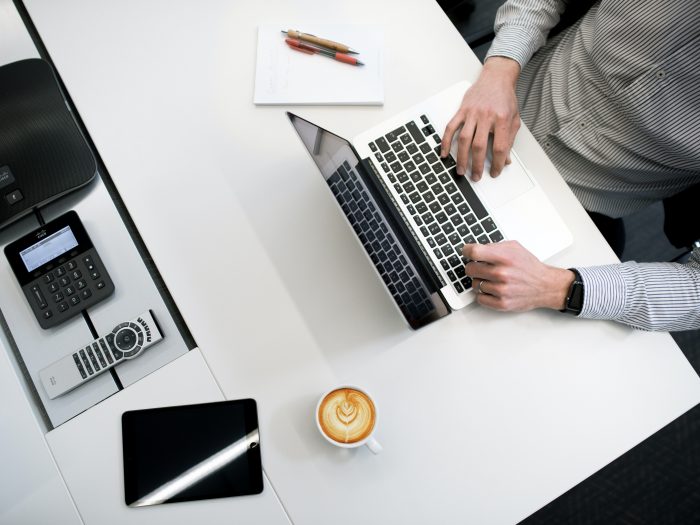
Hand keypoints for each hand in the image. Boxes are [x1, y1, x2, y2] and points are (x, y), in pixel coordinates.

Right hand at [441, 57, 520, 180]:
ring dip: (461, 157)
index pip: (500, 147)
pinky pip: (451, 127)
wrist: (496, 78)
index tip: (496, 172)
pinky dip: (446, 141)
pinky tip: (444, 153)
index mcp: (502, 119)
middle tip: (476, 176)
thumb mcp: (514, 118)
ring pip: (464, 139)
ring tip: (461, 170)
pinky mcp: (462, 110)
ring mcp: (472, 113)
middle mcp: (486, 116)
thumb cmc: (505, 98)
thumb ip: (510, 139)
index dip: (498, 163)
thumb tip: (507, 159)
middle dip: (477, 165)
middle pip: (479, 146)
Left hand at [463, 241, 574, 311]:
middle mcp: (502, 273)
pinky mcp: (501, 303)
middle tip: (481, 267)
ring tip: (492, 279)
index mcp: (504, 257)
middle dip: (474, 267)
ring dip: (480, 281)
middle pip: (470, 269)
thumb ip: (493, 247)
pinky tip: (492, 289)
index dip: (466, 251)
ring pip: (474, 284)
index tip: (466, 252)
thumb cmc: (529, 267)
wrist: (545, 286)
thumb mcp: (514, 248)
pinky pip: (479, 298)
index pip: (473, 252)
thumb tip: (474, 249)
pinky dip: (484, 294)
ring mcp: (501, 290)